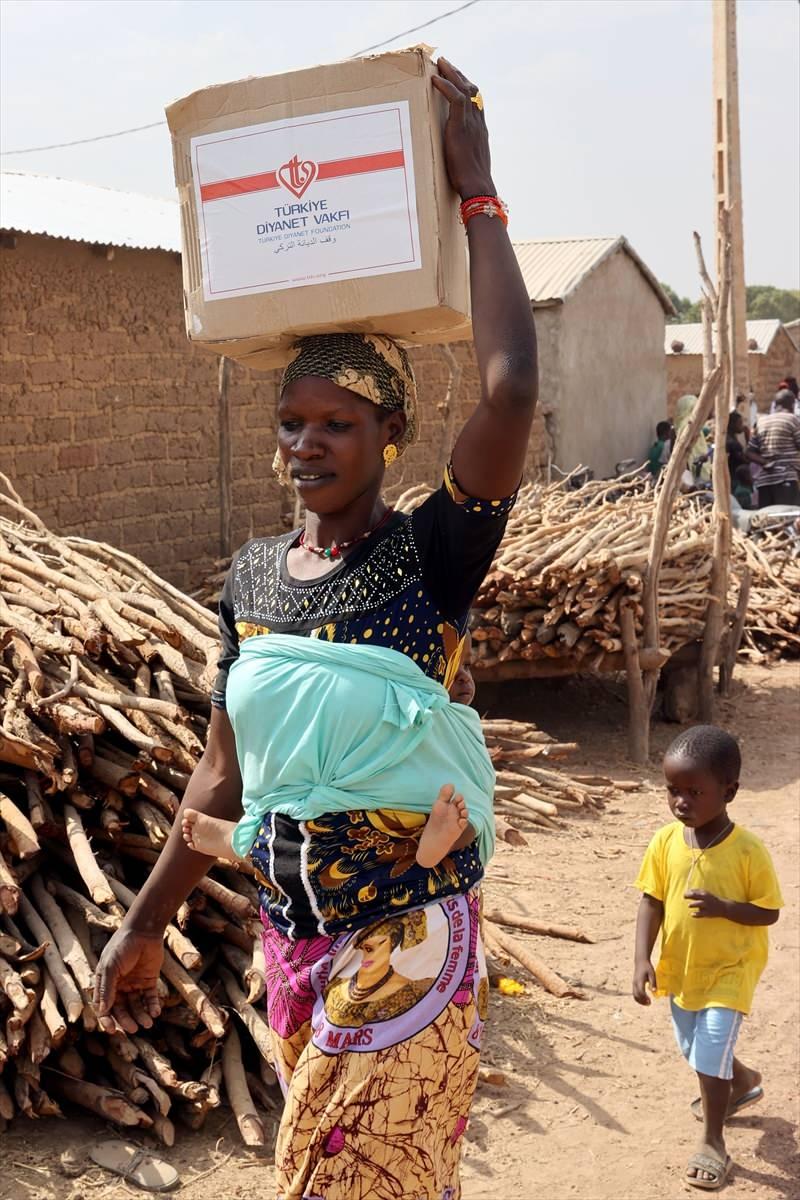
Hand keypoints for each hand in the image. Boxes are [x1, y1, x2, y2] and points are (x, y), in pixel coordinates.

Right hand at [93, 926, 164, 1033]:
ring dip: (141, 1016)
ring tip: (148, 1023)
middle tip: (134, 1029)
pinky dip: (152, 1006)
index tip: (113, 1030)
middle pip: (122, 1009)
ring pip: (136, 1005)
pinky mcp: (149, 980)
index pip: (104, 1006)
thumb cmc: (123, 945)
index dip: (107, 1019)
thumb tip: (102, 1011)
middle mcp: (119, 985)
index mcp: (106, 982)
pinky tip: (155, 1012)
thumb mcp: (111, 966)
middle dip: (127, 1020)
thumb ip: (107, 988)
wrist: (144, 930)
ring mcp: (134, 983)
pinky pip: (150, 997)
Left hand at [432, 58, 493, 199]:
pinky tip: (435, 79)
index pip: (477, 101)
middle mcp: (478, 122)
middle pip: (472, 90)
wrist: (478, 187)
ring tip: (440, 63)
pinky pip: (455, 100)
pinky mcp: (461, 127)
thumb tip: (455, 154)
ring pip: (464, 89)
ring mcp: (471, 123)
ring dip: (452, 74)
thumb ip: (464, 152)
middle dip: (459, 74)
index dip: (467, 86)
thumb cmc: (472, 182)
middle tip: (446, 63)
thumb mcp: (470, 162)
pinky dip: (446, 87)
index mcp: (481, 129)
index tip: (458, 77)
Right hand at [632, 960, 656, 1004]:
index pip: (640, 992)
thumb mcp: (652, 974)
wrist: (640, 961)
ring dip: (640, 1000)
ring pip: (634, 995)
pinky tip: (644, 999)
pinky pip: (634, 993)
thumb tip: (653, 991)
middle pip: (636, 995)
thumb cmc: (647, 967)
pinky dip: (638, 998)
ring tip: (647, 1003)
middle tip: (649, 1003)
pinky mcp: (634, 984)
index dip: (644, 998)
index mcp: (639, 980)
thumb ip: (653, 982)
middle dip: (642, 1001)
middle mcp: (635, 983)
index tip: (650, 1000)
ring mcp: (633, 983)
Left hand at [684, 889, 727, 918]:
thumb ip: (697, 891)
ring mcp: (707, 906)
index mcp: (704, 894)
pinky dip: (696, 914)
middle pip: (696, 896)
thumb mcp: (706, 893)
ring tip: (689, 905)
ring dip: (693, 904)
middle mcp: (705, 899)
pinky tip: (692, 914)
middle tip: (684, 897)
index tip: (684, 895)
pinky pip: (701, 914)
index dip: (688, 893)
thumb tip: (687, 890)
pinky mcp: (708, 913)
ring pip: (699, 904)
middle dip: (689, 896)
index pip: (694, 892)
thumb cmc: (712, 899)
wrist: (723, 907)